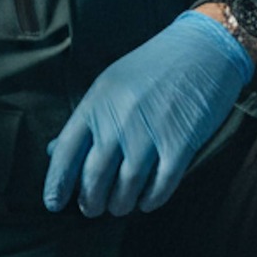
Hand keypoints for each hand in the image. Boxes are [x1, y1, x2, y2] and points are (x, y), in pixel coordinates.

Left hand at [44, 11, 252, 218]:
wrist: (204, 47)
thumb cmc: (154, 66)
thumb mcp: (111, 83)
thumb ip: (86, 119)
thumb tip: (55, 151)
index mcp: (96, 103)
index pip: (66, 152)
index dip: (56, 183)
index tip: (53, 203)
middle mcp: (118, 120)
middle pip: (94, 178)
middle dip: (90, 202)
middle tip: (91, 209)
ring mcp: (149, 133)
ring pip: (126, 188)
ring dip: (120, 205)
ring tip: (119, 207)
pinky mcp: (180, 143)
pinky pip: (160, 186)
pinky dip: (151, 200)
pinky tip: (147, 202)